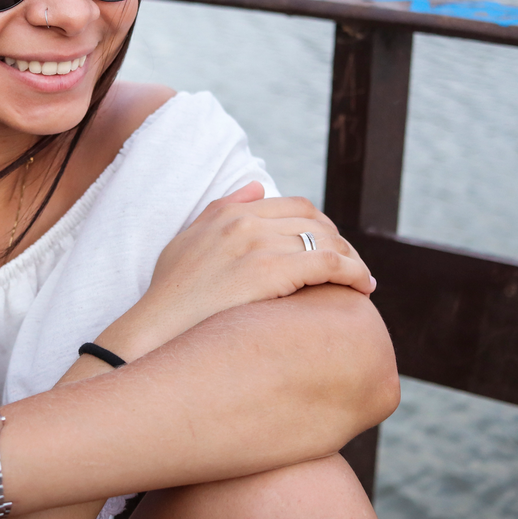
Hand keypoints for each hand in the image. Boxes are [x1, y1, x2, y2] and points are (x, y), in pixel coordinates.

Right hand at [128, 182, 373, 349]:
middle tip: (354, 267)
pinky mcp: (269, 271)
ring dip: (353, 258)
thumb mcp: (187, 242)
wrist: (155, 331)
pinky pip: (328, 263)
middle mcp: (245, 222)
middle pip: (315, 221)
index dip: (322, 225)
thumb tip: (257, 187)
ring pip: (327, 240)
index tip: (334, 247)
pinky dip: (353, 272)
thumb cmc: (169, 297)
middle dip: (341, 242)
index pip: (295, 206)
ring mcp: (257, 244)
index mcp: (228, 213)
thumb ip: (222, 209)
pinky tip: (362, 288)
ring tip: (362, 280)